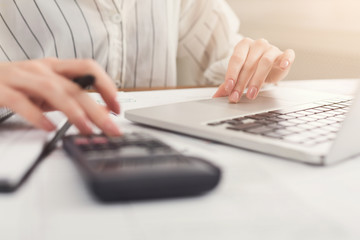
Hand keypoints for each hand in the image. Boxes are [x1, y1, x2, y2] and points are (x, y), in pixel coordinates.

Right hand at [0, 58, 120, 135]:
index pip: (89, 68)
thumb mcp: (47, 90)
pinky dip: (37, 116)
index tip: (117, 107)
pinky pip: (21, 102)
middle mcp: (41, 69)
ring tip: (86, 129)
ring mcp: (20, 78)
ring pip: (53, 90)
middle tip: (111, 128)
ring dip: (73, 111)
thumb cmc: (16, 84)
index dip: (107, 86)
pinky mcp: (0, 90)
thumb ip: (70, 99)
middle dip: (97, 109)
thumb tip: (99, 113)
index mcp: (55, 67)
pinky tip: (49, 128)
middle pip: (75, 86)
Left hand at [213, 38, 294, 101]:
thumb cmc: (252, 69)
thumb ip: (228, 85)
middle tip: (236, 96)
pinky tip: (283, 66)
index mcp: (244, 45)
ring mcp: (272, 48)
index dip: (231, 74)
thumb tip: (216, 97)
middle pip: (248, 64)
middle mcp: (258, 44)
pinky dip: (286, 60)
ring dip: (257, 80)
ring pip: (265, 62)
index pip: (236, 59)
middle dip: (241, 83)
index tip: (228, 87)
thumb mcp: (238, 76)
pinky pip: (287, 55)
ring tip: (252, 94)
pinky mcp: (284, 54)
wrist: (270, 66)